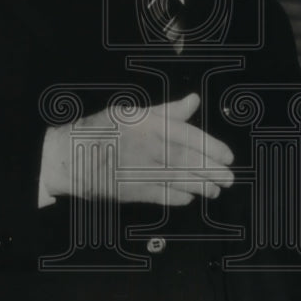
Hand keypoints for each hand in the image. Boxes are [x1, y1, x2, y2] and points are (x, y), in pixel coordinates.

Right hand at [43, 92, 233, 205]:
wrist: (70, 156)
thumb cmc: (102, 130)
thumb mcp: (132, 113)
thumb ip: (167, 111)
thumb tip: (194, 101)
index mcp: (148, 125)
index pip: (188, 136)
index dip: (212, 148)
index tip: (228, 156)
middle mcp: (147, 147)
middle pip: (188, 161)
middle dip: (212, 171)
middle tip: (229, 179)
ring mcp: (139, 171)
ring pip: (179, 180)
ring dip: (201, 187)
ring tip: (215, 190)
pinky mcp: (131, 191)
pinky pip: (162, 196)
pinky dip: (179, 198)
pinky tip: (190, 198)